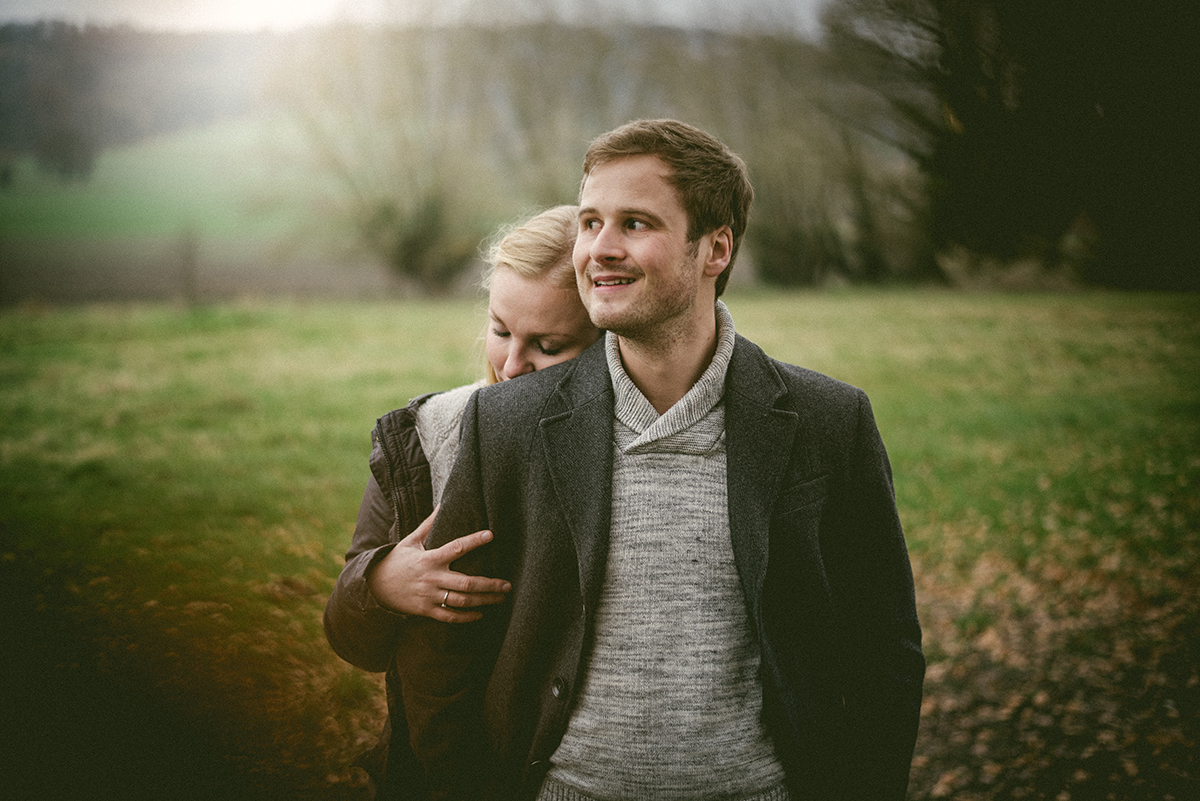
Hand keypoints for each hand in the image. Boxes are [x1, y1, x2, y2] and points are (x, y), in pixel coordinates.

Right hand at [366, 506, 510, 622]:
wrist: (373, 586)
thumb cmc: (396, 560)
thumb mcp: (410, 540)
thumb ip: (429, 524)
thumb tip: (443, 503)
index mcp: (430, 558)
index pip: (456, 547)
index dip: (474, 540)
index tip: (491, 534)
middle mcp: (432, 578)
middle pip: (466, 582)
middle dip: (489, 585)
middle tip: (507, 585)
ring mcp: (430, 597)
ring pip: (462, 601)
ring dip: (484, 601)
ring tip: (501, 598)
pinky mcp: (426, 611)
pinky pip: (450, 617)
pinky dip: (466, 617)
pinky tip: (480, 613)